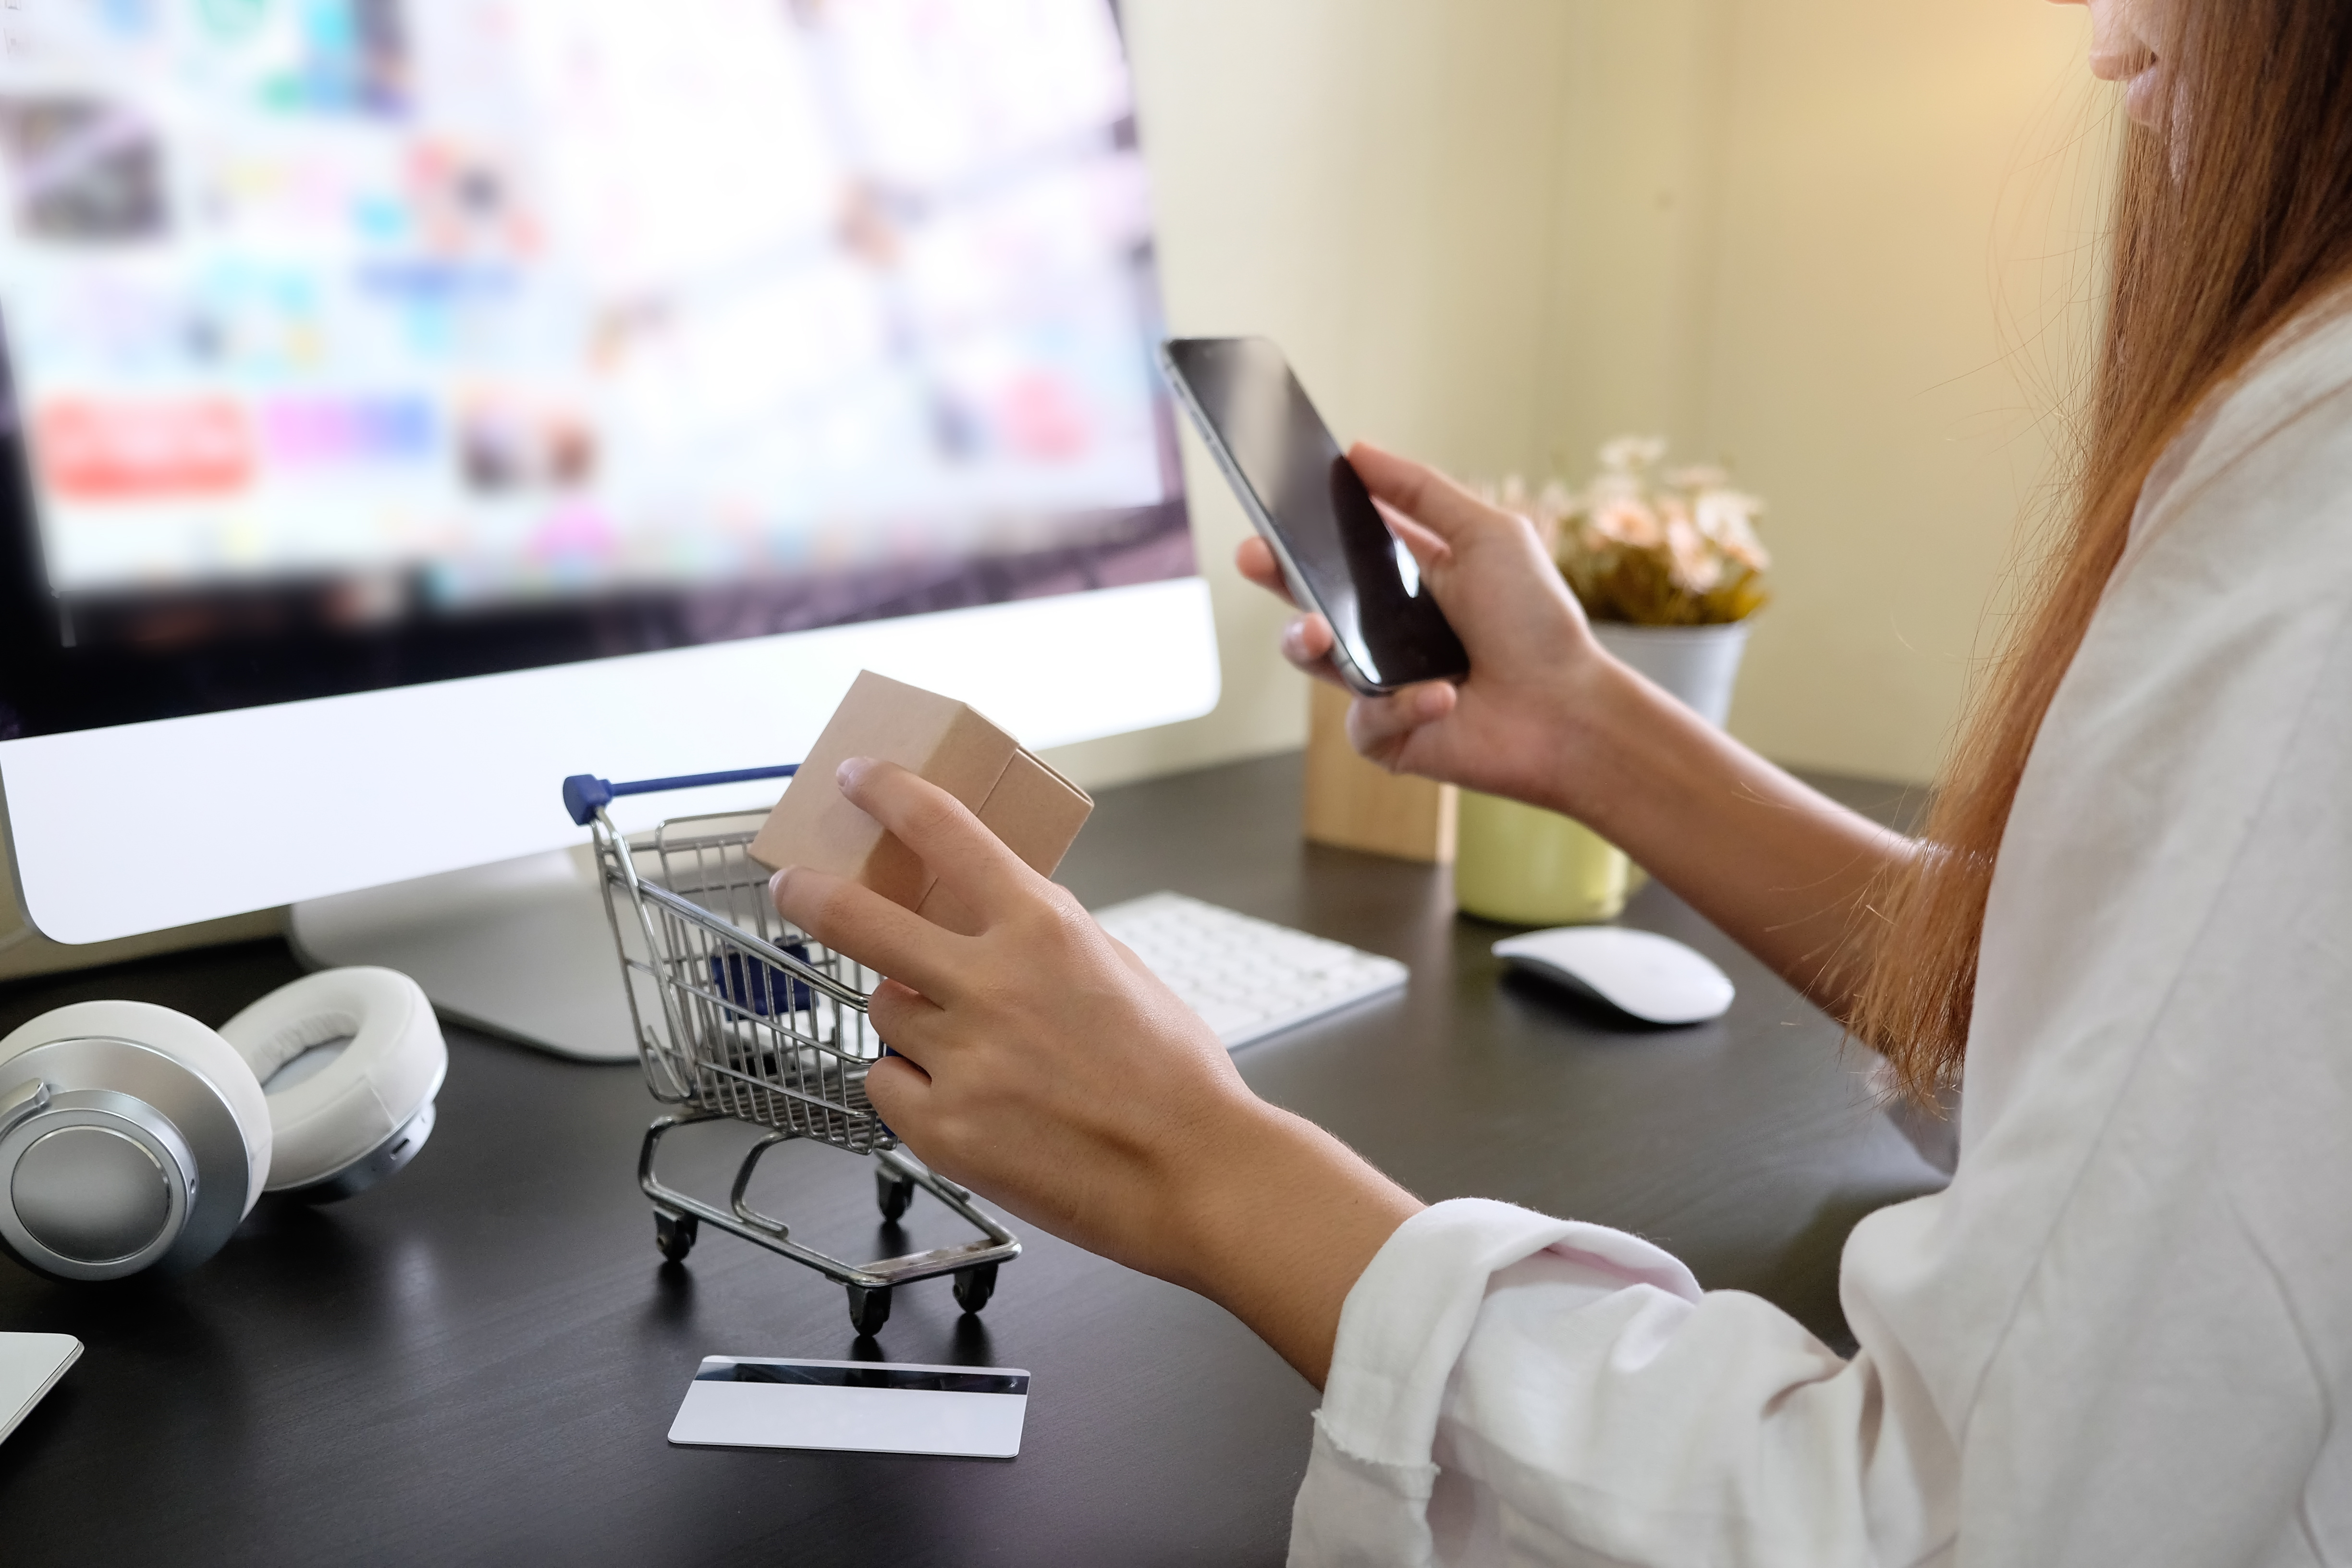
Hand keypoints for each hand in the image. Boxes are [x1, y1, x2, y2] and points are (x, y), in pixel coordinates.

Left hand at [770, 758, 1422, 1383]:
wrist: (1197, 1174)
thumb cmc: (1172, 1078)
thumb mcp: (1115, 969)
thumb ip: (1040, 938)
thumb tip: (979, 917)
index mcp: (1044, 928)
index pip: (943, 830)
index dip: (888, 794)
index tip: (858, 778)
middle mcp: (992, 983)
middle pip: (859, 919)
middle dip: (811, 895)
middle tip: (791, 886)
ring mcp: (961, 1058)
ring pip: (887, 1012)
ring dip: (912, 1020)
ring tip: (979, 1054)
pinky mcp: (942, 1128)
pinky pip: (889, 1084)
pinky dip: (914, 1089)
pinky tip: (970, 1104)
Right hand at [1236, 441, 1610, 812]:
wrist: (1568, 711)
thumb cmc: (1537, 623)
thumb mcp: (1489, 535)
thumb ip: (1422, 491)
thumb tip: (1358, 450)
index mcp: (1410, 580)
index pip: (1342, 548)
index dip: (1306, 529)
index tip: (1276, 508)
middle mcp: (1389, 631)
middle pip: (1311, 598)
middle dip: (1277, 576)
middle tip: (1255, 556)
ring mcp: (1383, 683)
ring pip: (1315, 660)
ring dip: (1306, 642)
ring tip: (1317, 631)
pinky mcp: (1388, 736)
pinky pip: (1363, 719)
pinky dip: (1399, 706)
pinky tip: (1443, 696)